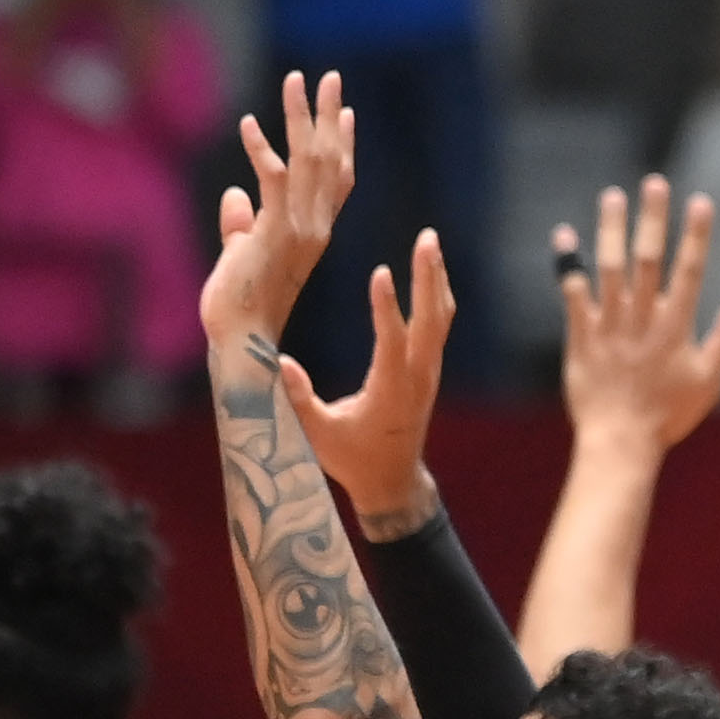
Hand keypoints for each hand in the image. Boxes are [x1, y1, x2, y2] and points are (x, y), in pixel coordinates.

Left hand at [202, 72, 355, 350]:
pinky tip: (249, 123)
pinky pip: (273, 180)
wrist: (241, 339)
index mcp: (313, 233)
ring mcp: (299, 229)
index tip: (342, 111)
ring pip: (308, 161)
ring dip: (301, 117)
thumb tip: (234, 196)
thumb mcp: (242, 255)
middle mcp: (315, 227)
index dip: (341, 144)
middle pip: (330, 161)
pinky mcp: (275, 233)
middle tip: (329, 77)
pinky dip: (261, 149)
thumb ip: (241, 225)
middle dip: (327, 115)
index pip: (335, 181)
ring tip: (296, 80)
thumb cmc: (240, 306)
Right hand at [275, 229, 449, 535]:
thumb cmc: (352, 460)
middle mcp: (417, 377)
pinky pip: (437, 325)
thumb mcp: (320, 436)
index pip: (392, 341)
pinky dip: (433, 294)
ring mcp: (427, 372)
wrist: (392, 481)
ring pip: (439, 318)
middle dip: (427, 277)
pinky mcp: (427, 369)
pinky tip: (428, 269)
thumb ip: (301, 402)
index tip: (381, 271)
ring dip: (434, 278)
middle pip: (431, 319)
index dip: (387, 307)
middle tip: (427, 238)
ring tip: (429, 240)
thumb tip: (280, 364)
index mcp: (391, 391)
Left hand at [559, 177, 719, 459]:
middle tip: (654, 182)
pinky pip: (573, 294)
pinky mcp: (582, 336)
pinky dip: (568, 264)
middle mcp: (642, 318)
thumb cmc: (669, 415)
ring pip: (610, 268)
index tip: (700, 202)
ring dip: (612, 230)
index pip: (689, 271)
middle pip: (647, 259)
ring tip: (613, 196)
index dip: (695, 235)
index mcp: (675, 327)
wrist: (620, 441)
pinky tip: (565, 236)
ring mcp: (610, 325)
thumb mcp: (708, 380)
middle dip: (652, 219)